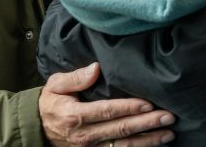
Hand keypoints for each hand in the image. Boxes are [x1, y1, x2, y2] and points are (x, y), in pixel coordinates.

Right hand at [40, 63, 175, 146]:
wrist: (37, 128)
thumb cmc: (50, 102)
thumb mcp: (56, 84)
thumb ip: (76, 77)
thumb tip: (96, 67)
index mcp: (76, 115)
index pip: (108, 111)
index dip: (129, 108)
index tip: (149, 103)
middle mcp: (85, 135)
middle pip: (121, 129)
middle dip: (147, 124)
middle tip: (168, 117)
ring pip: (124, 145)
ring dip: (149, 140)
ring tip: (168, 133)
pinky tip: (154, 143)